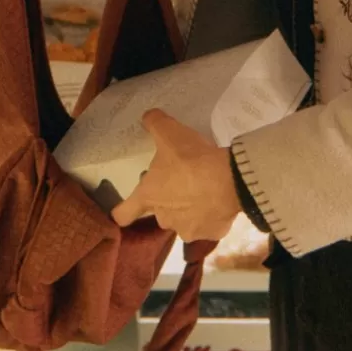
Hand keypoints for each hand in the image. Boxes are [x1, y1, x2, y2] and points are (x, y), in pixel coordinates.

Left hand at [111, 110, 241, 245]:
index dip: (122, 210)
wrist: (229, 180)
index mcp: (149, 196)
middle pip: (159, 212)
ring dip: (190, 209)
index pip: (123, 214)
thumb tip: (148, 117)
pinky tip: (219, 200)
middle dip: (167, 199)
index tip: (126, 206)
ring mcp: (188, 229)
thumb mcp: (169, 132)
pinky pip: (208, 225)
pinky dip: (212, 215)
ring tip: (204, 190)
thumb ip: (154, 122)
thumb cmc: (190, 159)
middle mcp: (164, 218)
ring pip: (184, 220)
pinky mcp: (212, 233)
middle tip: (181, 180)